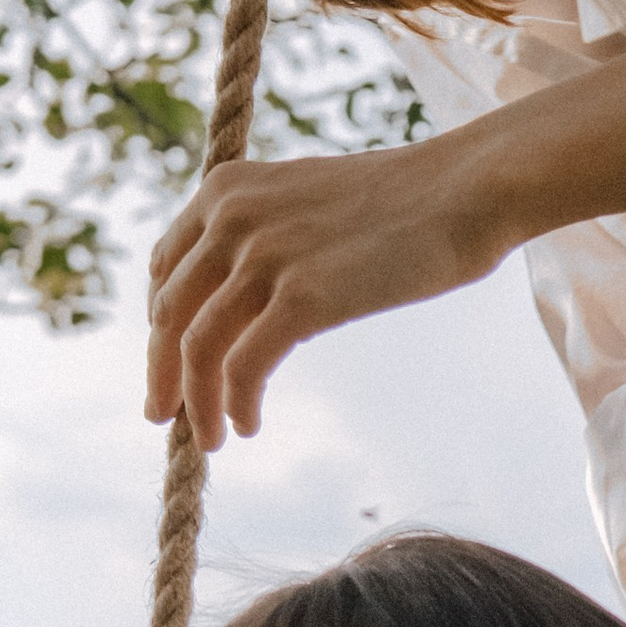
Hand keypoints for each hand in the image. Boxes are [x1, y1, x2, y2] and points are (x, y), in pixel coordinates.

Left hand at [144, 127, 506, 447]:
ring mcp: (264, 256)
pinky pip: (243, 368)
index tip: (170, 364)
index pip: (164, 268)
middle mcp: (231, 217)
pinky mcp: (302, 298)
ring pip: (197, 348)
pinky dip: (235, 404)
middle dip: (163, 373)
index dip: (159, 324)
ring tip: (211, 438)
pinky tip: (247, 425)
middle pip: (168, 313)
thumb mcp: (307, 202)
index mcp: (225, 188)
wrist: (465, 191)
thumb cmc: (403, 203)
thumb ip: (264, 235)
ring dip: (197, 403)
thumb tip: (248, 295)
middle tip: (164, 415)